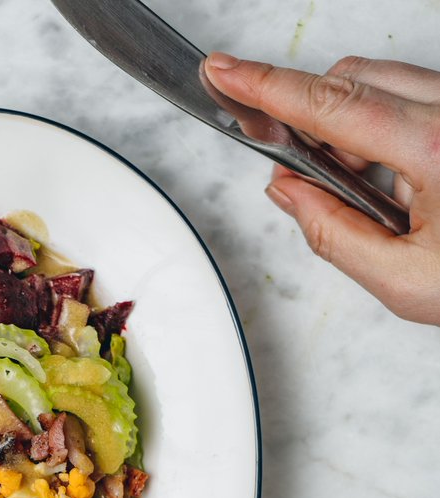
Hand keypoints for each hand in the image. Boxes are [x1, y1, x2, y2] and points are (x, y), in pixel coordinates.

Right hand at [203, 52, 439, 324]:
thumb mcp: (405, 281)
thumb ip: (332, 235)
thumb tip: (286, 194)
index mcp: (436, 149)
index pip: (330, 105)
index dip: (267, 87)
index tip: (224, 72)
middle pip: (351, 80)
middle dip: (305, 112)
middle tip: (283, 158)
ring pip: (381, 83)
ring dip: (346, 125)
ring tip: (359, 191)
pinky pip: (410, 96)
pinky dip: (380, 127)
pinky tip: (389, 179)